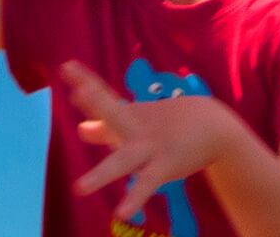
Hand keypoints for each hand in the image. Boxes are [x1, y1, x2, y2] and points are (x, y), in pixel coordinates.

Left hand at [62, 60, 242, 221]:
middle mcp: (136, 127)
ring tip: (79, 188)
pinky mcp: (164, 167)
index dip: (85, 80)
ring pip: (123, 161)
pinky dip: (135, 199)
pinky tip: (121, 213)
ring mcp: (149, 147)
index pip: (104, 95)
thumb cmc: (168, 124)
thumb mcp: (135, 123)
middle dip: (96, 101)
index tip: (66, 67)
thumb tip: (80, 129)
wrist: (213, 126)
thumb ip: (105, 128)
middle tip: (80, 91)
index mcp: (128, 114)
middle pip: (114, 112)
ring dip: (102, 174)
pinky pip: (146, 185)